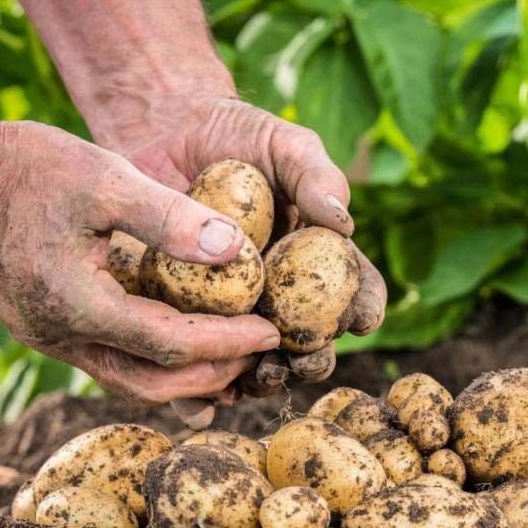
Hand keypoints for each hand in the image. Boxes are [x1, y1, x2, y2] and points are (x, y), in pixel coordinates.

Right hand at [0, 112, 280, 403]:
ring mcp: (48, 337)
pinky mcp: (45, 327)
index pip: (172, 345)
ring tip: (235, 358)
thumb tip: (237, 252)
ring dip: (186, 377)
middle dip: (214, 373)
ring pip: (130, 381)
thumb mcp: (105, 178)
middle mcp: (59, 336)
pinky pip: (111, 361)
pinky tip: (186, 343)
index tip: (273, 333)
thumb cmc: (25, 166)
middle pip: (154, 382)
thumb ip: (170, 218)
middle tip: (261, 353)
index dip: (229, 343)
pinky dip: (155, 361)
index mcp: (76, 305)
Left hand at [102, 94, 386, 423]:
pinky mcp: (184, 316)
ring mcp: (233, 309)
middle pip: (309, 341)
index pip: (354, 292)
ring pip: (257, 361)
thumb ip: (317, 177)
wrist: (164, 130)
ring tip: (258, 376)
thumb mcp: (286, 144)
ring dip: (263, 378)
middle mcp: (282, 293)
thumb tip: (343, 224)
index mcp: (318, 260)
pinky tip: (203, 397)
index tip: (361, 318)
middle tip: (305, 358)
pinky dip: (202, 387)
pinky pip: (197, 360)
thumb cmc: (238, 135)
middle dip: (313, 359)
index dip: (363, 309)